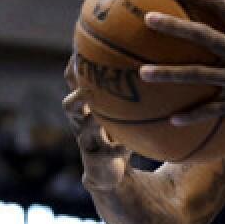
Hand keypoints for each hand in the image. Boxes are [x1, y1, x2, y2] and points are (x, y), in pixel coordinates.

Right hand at [63, 57, 129, 191]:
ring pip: (82, 130)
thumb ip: (131, 93)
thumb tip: (155, 61)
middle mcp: (82, 122)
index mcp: (87, 107)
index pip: (74, 82)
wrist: (110, 174)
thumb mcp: (122, 113)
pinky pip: (106, 152)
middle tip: (88, 86)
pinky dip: (118, 148)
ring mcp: (87, 142)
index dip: (75, 66)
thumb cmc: (119, 135)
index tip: (84, 48)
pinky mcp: (96, 160)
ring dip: (91, 121)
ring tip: (98, 117)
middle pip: (69, 105)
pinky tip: (129, 146)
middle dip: (77, 95)